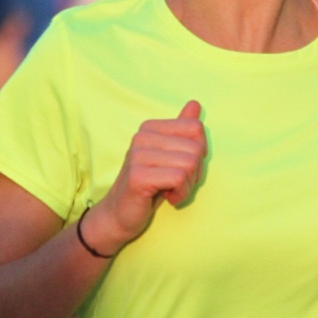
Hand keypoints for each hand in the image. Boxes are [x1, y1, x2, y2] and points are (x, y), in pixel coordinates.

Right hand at [81, 100, 205, 255]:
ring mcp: (138, 155)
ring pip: (190, 164)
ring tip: (170, 191)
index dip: (198, 153)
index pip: (196, 128)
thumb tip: (195, 103)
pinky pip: (179, 178)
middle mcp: (142, 137)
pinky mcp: (138, 176)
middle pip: (196, 148)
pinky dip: (180, 193)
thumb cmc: (150, 186)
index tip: (182, 167)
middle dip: (194, 172)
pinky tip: (167, 198)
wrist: (119, 215)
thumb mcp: (169, 156)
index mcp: (150, 128)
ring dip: (187, 185)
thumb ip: (181, 130)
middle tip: (176, 184)